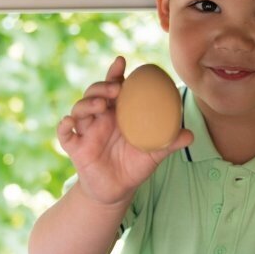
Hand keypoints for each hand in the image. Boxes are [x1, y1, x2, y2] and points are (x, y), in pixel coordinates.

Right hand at [57, 56, 192, 205]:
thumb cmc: (134, 167)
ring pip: (79, 109)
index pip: (113, 87)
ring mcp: (86, 132)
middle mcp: (100, 118)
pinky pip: (64, 134)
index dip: (114, 73)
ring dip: (87, 103)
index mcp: (117, 114)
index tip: (121, 62)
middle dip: (101, 86)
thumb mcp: (154, 154)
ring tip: (101, 105)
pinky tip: (69, 122)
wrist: (117, 191)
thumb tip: (190, 134)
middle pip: (94, 93)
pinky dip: (64, 126)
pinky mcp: (76, 147)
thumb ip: (170, 142)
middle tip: (115, 89)